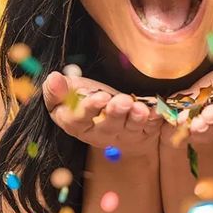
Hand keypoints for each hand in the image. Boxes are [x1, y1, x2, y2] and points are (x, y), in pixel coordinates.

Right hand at [42, 71, 162, 155]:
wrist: (107, 112)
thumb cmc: (84, 99)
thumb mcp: (68, 91)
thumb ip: (58, 89)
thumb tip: (53, 77)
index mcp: (76, 124)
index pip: (79, 120)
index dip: (88, 109)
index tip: (99, 97)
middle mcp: (100, 133)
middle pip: (107, 126)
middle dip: (115, 114)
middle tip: (121, 102)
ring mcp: (122, 134)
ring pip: (130, 128)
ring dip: (136, 118)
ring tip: (140, 108)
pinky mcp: (141, 132)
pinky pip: (150, 127)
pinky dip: (155, 120)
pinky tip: (158, 111)